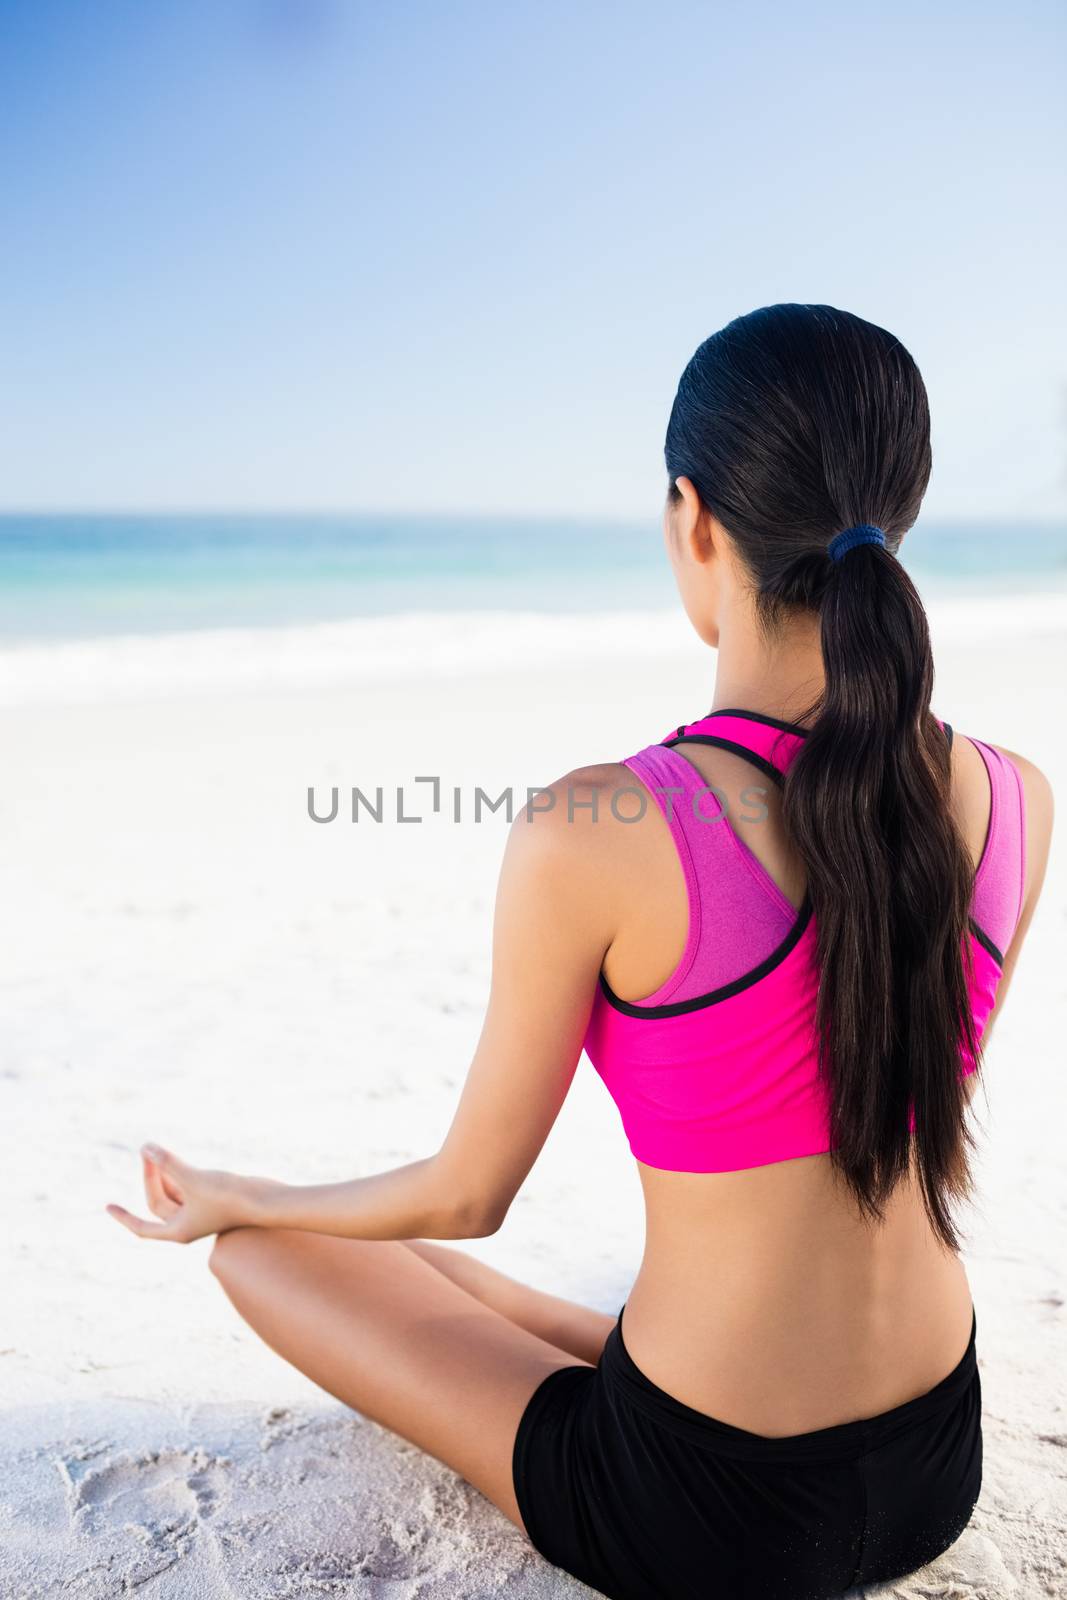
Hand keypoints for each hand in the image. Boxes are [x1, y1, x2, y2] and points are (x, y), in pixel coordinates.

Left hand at [106, 1143, 261, 1242]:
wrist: (264, 1200)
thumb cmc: (228, 1195)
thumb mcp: (192, 1178)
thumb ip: (167, 1163)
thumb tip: (145, 1147)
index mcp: (178, 1231)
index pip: (142, 1227)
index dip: (123, 1217)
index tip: (108, 1206)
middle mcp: (187, 1224)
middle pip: (158, 1203)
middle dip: (149, 1178)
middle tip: (147, 1152)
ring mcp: (200, 1212)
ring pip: (173, 1194)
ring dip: (163, 1174)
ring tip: (155, 1152)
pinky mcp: (212, 1199)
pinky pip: (186, 1188)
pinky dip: (177, 1174)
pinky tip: (174, 1160)